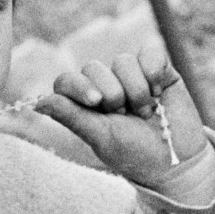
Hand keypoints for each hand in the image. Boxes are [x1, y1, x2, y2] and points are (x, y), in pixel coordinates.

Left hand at [36, 46, 214, 200]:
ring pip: (122, 61)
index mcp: (85, 104)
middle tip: (126, 117)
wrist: (176, 161)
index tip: (96, 103)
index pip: (66, 81)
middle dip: (113, 95)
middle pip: (93, 68)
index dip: (78, 87)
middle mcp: (105, 85)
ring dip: (137, 91)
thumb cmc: (135, 154)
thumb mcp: (102, 138)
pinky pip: (149, 52)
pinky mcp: (157, 68)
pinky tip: (159, 92)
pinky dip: (153, 71)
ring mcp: (131, 75)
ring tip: (146, 112)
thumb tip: (38, 103)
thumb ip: (72, 117)